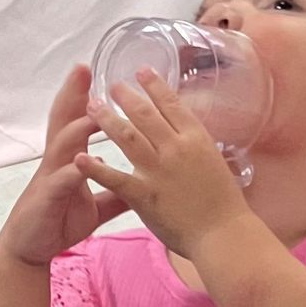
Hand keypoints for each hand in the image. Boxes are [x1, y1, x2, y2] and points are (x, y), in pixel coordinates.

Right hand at [0, 67, 126, 268]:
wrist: (31, 248)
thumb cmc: (60, 221)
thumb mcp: (95, 205)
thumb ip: (116, 191)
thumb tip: (139, 182)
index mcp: (70, 159)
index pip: (77, 120)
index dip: (85, 96)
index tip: (98, 71)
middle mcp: (59, 162)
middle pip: (64, 120)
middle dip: (73, 94)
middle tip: (82, 68)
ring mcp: (51, 178)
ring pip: (62, 145)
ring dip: (76, 128)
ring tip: (92, 113)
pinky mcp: (47, 199)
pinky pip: (61, 182)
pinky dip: (71, 172)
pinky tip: (82, 164)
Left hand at [80, 73, 249, 261]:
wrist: (224, 235)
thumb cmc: (225, 205)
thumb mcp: (216, 164)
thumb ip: (197, 148)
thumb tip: (188, 136)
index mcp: (196, 138)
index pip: (171, 103)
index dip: (154, 85)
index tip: (141, 71)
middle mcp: (175, 148)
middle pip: (145, 114)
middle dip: (125, 96)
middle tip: (110, 85)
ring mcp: (158, 170)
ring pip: (126, 136)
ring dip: (106, 119)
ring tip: (92, 106)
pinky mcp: (144, 195)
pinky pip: (114, 177)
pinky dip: (95, 168)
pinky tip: (80, 158)